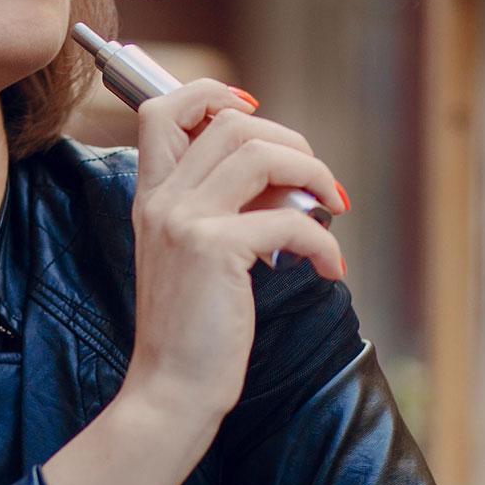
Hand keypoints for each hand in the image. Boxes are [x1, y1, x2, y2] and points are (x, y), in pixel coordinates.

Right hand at [127, 80, 347, 418]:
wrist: (169, 391)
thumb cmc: (189, 334)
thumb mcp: (188, 259)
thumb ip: (214, 212)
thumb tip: (278, 179)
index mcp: (152, 198)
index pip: (162, 110)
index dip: (211, 94)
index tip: (252, 109)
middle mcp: (163, 201)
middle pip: (230, 124)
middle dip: (290, 141)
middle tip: (316, 180)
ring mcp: (186, 222)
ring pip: (260, 153)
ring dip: (313, 174)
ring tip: (332, 207)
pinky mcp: (215, 250)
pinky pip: (288, 219)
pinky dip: (323, 240)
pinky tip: (331, 265)